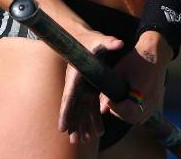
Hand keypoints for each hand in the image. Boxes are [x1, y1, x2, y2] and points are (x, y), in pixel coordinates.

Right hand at [58, 29, 123, 144]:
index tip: (62, 127)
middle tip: (73, 141)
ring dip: (83, 125)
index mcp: (76, 73)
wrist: (86, 39)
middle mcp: (77, 83)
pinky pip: (90, 106)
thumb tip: (118, 43)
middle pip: (74, 107)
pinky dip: (92, 118)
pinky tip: (97, 132)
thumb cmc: (91, 40)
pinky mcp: (89, 88)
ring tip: (84, 141)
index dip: (66, 111)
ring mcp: (83, 87)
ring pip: (82, 109)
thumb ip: (108, 42)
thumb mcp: (99, 39)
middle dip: (73, 124)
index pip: (69, 95)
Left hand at [99, 34, 169, 125]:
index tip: (108, 102)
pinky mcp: (157, 101)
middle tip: (112, 104)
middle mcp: (150, 100)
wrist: (154, 53)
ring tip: (119, 104)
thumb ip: (110, 91)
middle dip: (120, 113)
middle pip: (134, 118)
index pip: (127, 111)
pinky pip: (146, 114)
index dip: (115, 109)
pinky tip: (128, 105)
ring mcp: (155, 102)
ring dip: (128, 115)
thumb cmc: (134, 60)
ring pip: (140, 118)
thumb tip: (103, 109)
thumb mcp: (119, 72)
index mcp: (140, 91)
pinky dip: (136, 113)